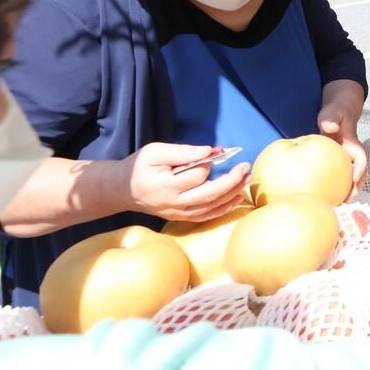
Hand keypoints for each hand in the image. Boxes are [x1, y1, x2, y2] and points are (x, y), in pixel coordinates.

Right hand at [114, 143, 249, 221]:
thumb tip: (210, 152)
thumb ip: (183, 152)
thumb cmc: (139, 166)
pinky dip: (223, 208)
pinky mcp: (180, 217)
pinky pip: (206, 216)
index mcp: (165, 186)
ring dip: (232, 194)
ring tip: (247, 179)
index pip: (196, 176)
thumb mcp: (156, 152)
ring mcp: (177, 213)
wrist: (122, 190)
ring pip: (210, 207)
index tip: (214, 153)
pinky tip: (237, 198)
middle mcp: (173, 203)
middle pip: (209, 195)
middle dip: (232, 181)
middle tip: (246, 167)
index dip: (208, 164)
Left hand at [318, 101, 366, 195]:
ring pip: (349, 176)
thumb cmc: (336, 112)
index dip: (360, 169)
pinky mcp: (336, 161)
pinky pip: (338, 175)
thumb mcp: (333, 112)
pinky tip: (326, 194)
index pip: (360, 157)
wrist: (338, 111)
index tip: (355, 179)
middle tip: (348, 201)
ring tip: (338, 204)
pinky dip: (336, 185)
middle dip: (356, 187)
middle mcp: (350, 153)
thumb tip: (330, 127)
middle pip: (359, 172)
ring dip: (347, 190)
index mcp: (352, 143)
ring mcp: (344, 158)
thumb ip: (331, 118)